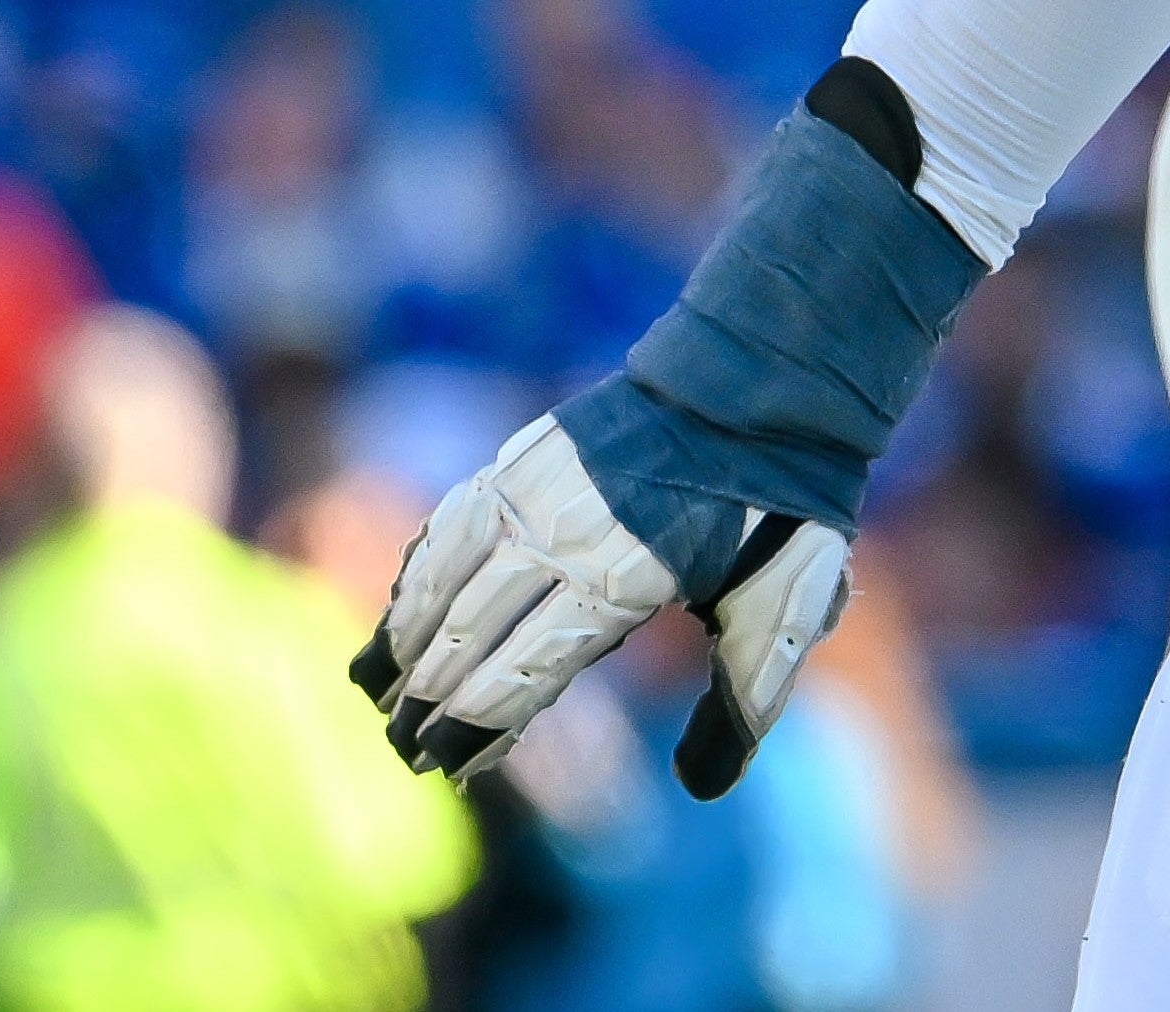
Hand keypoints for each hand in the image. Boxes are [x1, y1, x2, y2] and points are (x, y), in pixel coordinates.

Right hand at [352, 78, 986, 798]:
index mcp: (620, 578)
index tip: (448, 770)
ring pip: (445, 575)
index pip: (522, 673)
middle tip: (404, 753)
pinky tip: (407, 602)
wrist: (768, 381)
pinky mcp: (526, 455)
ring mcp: (535, 488)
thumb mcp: (785, 605)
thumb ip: (746, 697)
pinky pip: (453, 520)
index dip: (479, 727)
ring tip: (383, 691)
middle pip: (468, 633)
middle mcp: (561, 534)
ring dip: (409, 636)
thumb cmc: (780, 508)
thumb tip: (704, 788)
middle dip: (430, 699)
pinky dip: (421, 568)